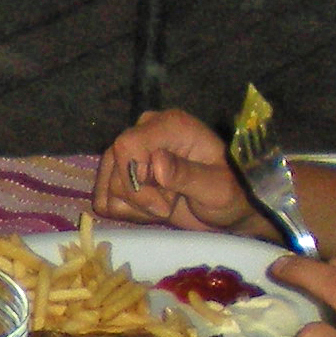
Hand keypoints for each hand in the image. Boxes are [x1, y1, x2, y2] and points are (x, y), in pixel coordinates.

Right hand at [94, 111, 267, 234]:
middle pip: (113, 166)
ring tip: (164, 204)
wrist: (227, 210)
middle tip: (168, 206)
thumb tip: (157, 162)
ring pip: (107, 185)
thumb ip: (187, 175)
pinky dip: (128, 211)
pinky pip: (105, 198)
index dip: (135, 180)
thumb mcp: (216, 188)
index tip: (162, 204)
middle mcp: (146, 133)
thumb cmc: (230, 194)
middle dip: (138, 197)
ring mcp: (133, 154)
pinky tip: (151, 209)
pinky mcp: (125, 175)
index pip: (126, 145)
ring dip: (134, 205)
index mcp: (170, 126)